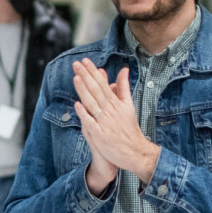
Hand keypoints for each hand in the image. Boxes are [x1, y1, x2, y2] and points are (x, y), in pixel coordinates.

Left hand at [73, 59, 159, 188]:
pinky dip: (84, 114)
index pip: (102, 84)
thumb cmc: (130, 128)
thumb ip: (124, 87)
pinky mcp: (101, 135)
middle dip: (86, 76)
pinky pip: (91, 123)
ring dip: (84, 91)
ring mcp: (105, 123)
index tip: (85, 61)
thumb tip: (124, 69)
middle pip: (96, 90)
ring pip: (92, 104)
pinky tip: (77, 105)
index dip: (93, 72)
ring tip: (76, 77)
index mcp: (116, 103)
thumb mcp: (129, 104)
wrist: (135, 151)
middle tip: (76, 63)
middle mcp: (110, 110)